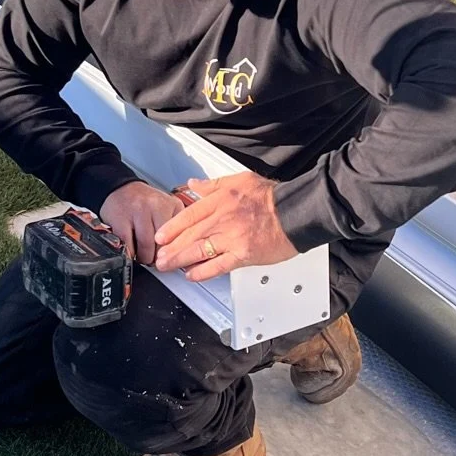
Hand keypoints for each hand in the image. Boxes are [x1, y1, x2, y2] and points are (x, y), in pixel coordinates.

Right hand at [100, 180, 187, 265]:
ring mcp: (138, 211)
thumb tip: (183, 253)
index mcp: (172, 204)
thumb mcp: (167, 209)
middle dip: (160, 257)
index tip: (174, 260)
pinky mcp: (121, 219)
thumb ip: (177, 227)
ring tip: (145, 257)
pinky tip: (133, 252)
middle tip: (158, 261)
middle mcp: (156, 205)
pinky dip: (131, 253)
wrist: (120, 188)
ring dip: (145, 257)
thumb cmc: (145, 203)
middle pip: (164, 242)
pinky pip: (128, 245)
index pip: (181, 235)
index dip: (177, 252)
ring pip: (146, 246)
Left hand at [153, 174, 297, 282]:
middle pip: (190, 235)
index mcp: (221, 200)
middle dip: (171, 248)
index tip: (161, 236)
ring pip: (199, 250)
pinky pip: (218, 266)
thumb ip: (213, 184)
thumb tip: (194, 184)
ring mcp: (232, 238)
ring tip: (168, 266)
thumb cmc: (271, 197)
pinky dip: (202, 272)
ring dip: (180, 260)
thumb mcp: (240, 180)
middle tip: (159, 256)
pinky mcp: (243, 254)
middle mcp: (223, 219)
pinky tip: (191, 275)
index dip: (171, 227)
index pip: (189, 215)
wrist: (295, 212)